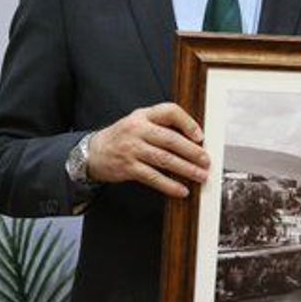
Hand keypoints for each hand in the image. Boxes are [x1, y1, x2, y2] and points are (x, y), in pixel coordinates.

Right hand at [86, 103, 210, 197]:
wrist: (94, 152)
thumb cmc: (124, 136)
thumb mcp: (139, 121)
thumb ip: (162, 125)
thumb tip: (194, 139)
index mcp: (144, 115)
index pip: (169, 111)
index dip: (187, 122)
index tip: (200, 136)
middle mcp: (138, 130)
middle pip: (170, 139)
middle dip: (192, 151)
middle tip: (206, 160)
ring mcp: (132, 149)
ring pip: (164, 159)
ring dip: (186, 169)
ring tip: (200, 176)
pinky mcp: (129, 168)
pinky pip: (153, 177)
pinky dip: (169, 185)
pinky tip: (181, 190)